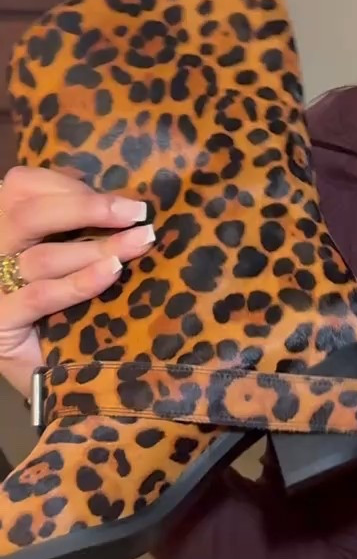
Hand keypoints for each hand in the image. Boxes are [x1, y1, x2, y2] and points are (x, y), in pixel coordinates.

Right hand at [0, 164, 155, 400]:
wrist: (36, 373)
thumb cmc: (52, 312)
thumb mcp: (58, 260)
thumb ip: (71, 229)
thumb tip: (121, 202)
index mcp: (1, 226)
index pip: (23, 186)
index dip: (70, 185)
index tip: (120, 198)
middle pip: (29, 214)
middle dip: (87, 208)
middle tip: (137, 212)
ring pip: (42, 256)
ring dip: (97, 247)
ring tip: (140, 242)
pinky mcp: (0, 322)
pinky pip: (42, 296)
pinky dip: (79, 283)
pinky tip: (111, 274)